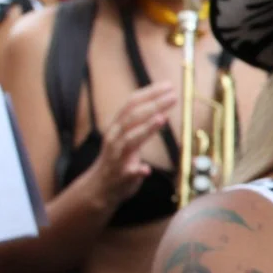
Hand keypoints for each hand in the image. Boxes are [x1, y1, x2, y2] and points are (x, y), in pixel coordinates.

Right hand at [94, 81, 178, 206]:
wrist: (99, 187)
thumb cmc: (117, 158)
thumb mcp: (125, 135)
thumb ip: (139, 121)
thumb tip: (159, 104)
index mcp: (117, 127)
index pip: (131, 104)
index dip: (149, 93)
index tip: (168, 85)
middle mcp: (115, 138)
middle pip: (133, 117)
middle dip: (154, 105)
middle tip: (173, 96)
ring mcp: (117, 157)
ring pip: (130, 140)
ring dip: (146, 129)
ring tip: (162, 118)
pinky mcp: (121, 176)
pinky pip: (129, 172)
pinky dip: (138, 170)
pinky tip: (146, 169)